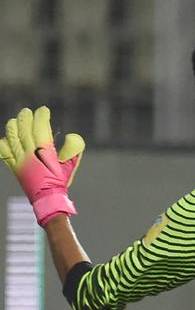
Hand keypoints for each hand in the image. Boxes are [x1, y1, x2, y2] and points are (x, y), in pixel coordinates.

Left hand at [0, 106, 84, 225]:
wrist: (48, 198)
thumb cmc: (61, 181)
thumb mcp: (71, 164)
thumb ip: (73, 148)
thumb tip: (70, 135)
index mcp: (45, 152)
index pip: (40, 128)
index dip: (41, 117)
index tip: (43, 110)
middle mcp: (30, 154)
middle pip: (25, 131)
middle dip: (26, 119)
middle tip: (27, 111)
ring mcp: (20, 161)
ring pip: (13, 139)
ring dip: (13, 127)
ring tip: (15, 120)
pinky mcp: (14, 167)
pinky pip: (5, 152)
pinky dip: (4, 143)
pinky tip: (6, 138)